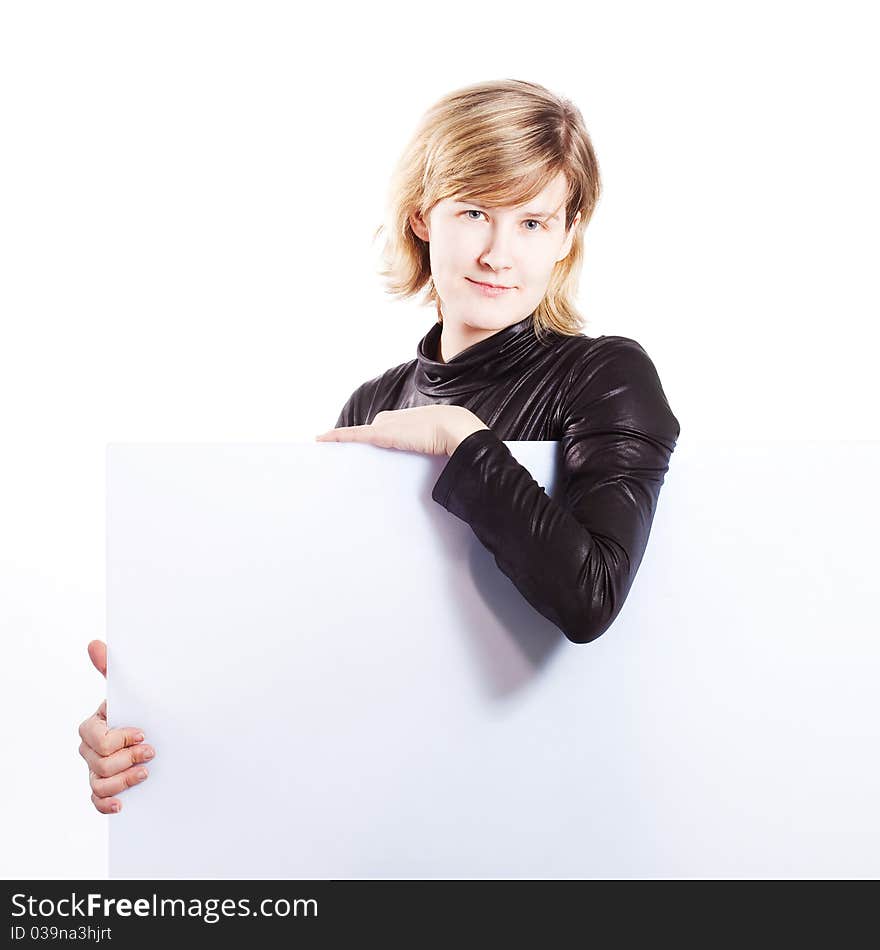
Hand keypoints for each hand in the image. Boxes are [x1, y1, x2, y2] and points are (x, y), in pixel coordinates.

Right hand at [78, 640, 152, 814]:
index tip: (142, 734)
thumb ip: (111, 669)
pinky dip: (107, 804)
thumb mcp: (130, 689)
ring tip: (145, 773)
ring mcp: (97, 769)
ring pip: (99, 783)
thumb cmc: (140, 708)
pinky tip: (123, 804)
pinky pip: (97, 801)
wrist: (160, 731)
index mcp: (94, 725)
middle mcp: (91, 749)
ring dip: (123, 781)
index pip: (95, 737)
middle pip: (98, 762)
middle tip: (151, 753)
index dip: (118, 738)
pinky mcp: (106, 788)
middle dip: (126, 759)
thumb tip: (94, 644)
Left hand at [315, 405, 488, 456]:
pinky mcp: (382, 434)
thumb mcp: (434, 445)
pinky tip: (321, 441)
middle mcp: (388, 420)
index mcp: (399, 421)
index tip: (348, 448)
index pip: (375, 432)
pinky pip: (352, 436)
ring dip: (340, 443)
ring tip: (322, 449)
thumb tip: (427, 463)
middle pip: (362, 436)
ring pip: (356, 437)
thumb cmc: (451, 439)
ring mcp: (384, 426)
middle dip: (347, 444)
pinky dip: (336, 438)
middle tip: (329, 455)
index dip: (360, 440)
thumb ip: (425, 452)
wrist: (456, 429)